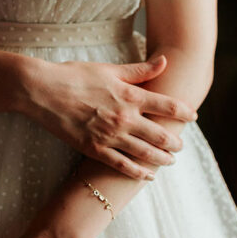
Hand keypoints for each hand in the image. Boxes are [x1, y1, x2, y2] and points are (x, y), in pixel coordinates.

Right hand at [19, 54, 195, 179]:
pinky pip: (123, 166)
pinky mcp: (95, 150)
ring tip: (170, 160)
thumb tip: (165, 61)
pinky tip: (148, 176)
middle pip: (161, 134)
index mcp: (130, 95)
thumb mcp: (109, 69)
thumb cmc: (75, 75)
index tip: (192, 116)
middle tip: (180, 145)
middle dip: (175, 142)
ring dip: (162, 159)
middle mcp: (124, 117)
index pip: (168, 106)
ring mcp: (110, 136)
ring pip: (146, 153)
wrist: (43, 91)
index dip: (184, 112)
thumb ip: (139, 70)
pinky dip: (139, 173)